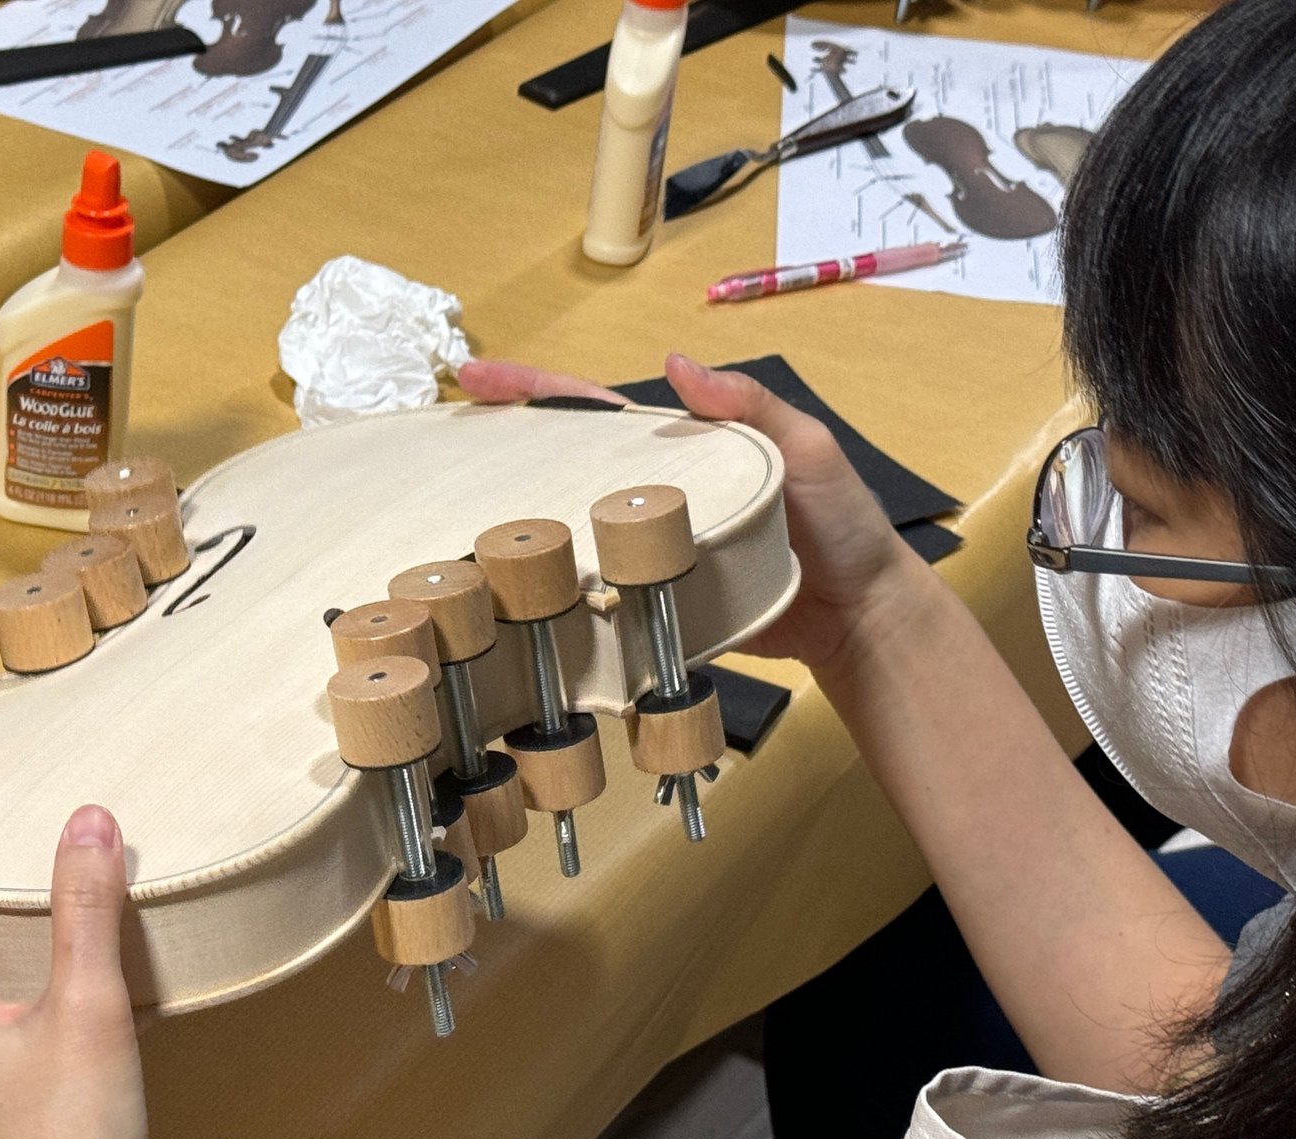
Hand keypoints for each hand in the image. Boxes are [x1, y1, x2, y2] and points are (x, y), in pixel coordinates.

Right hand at [458, 354, 931, 673]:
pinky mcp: (651, 601)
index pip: (594, 408)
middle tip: (438, 445)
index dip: (535, 390)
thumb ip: (750, 408)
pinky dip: (548, 588)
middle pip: (562, 462)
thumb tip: (675, 365)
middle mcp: (651, 493)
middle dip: (499, 447)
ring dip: (509, 523)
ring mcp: (646, 548)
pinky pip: (592, 589)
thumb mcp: (806, 450)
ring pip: (567, 528)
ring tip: (447, 519)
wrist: (858, 616)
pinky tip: (503, 592)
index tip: (474, 377)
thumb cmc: (839, 525)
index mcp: (681, 446)